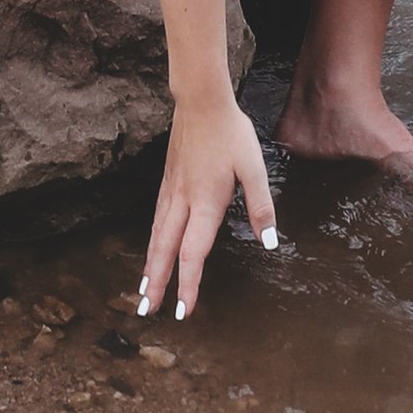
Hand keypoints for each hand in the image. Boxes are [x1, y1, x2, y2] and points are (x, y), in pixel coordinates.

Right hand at [139, 96, 277, 320]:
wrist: (201, 102)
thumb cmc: (231, 134)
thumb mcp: (254, 167)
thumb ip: (261, 206)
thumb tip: (269, 243)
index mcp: (205, 203)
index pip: (193, 253)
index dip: (188, 284)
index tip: (183, 310)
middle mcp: (183, 201)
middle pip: (165, 250)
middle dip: (156, 283)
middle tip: (147, 311)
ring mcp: (171, 191)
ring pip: (156, 236)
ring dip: (149, 265)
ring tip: (143, 289)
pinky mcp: (168, 181)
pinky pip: (156, 220)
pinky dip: (151, 242)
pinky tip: (152, 248)